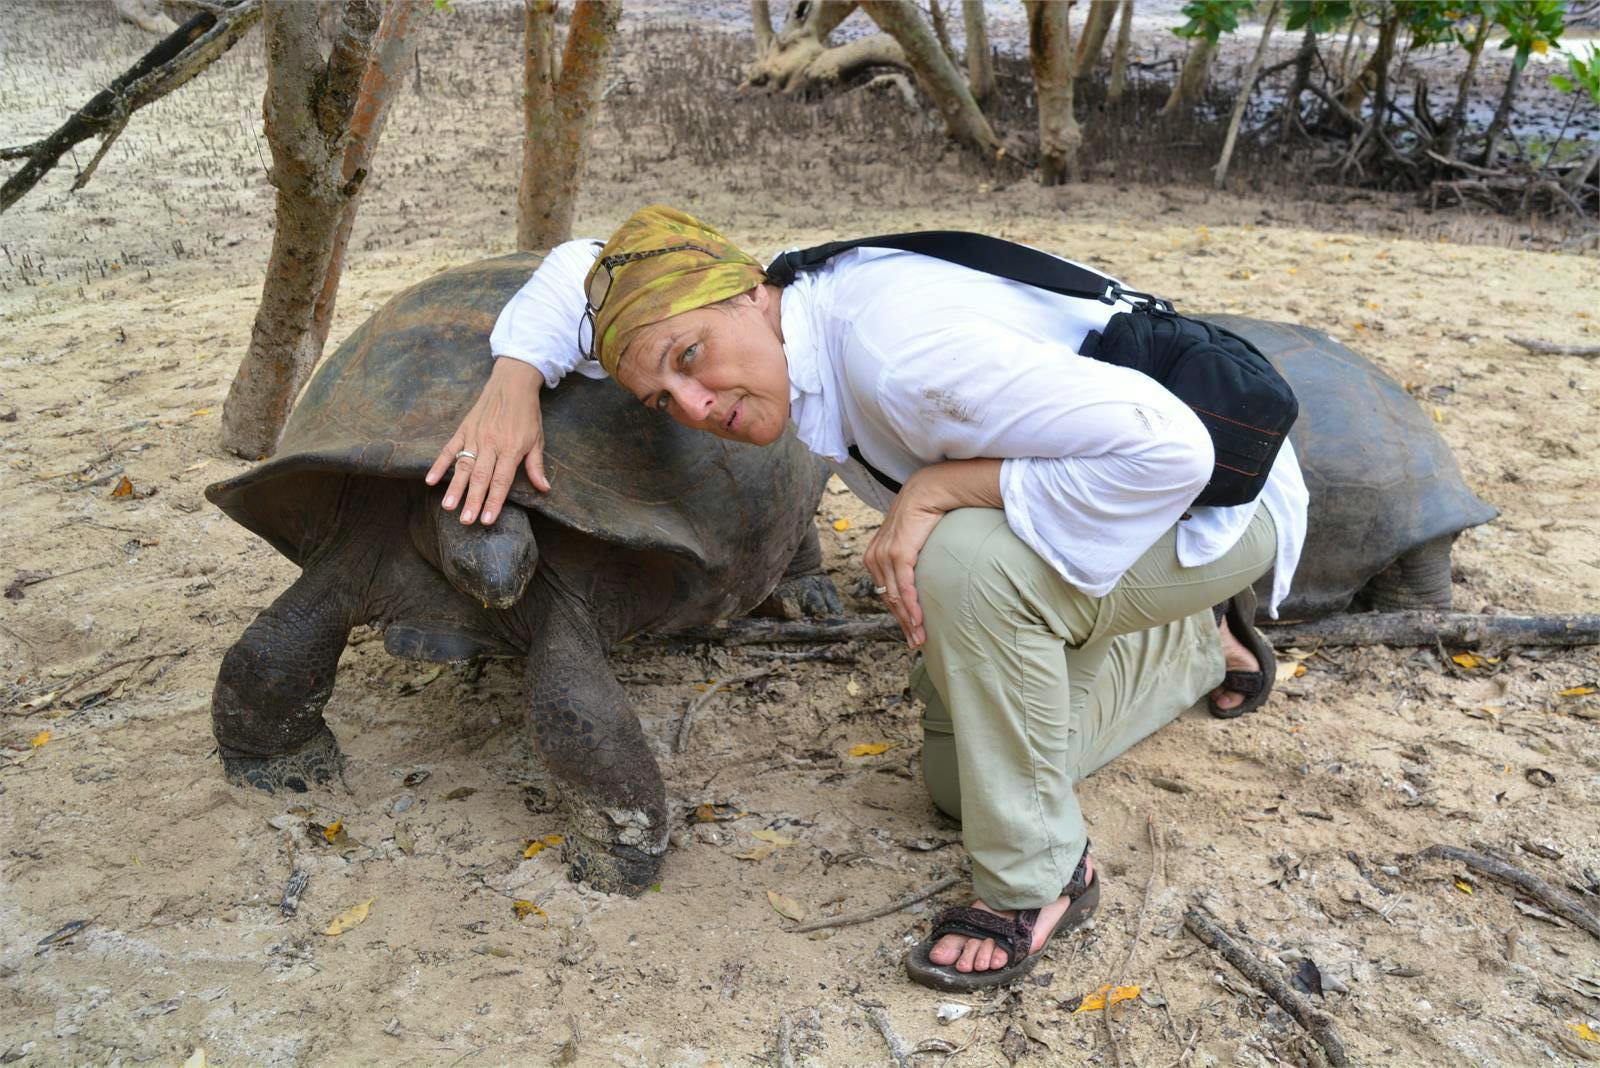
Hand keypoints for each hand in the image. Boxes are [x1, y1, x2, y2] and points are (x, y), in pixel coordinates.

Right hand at [425, 358, 548, 523]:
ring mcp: (475, 437)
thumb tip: (544, 489)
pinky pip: (449, 449)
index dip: (494, 501)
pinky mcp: (463, 430)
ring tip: (448, 506)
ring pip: (463, 466)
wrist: (512, 383)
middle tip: (465, 520)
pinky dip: (439, 465)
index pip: (501, 481)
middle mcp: (491, 444)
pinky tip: (430, 481)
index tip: (487, 520)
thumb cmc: (527, 414)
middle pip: (480, 478)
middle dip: (472, 500)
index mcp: (511, 449)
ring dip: (454, 488)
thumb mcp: (537, 439)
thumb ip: (536, 466)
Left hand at [861, 458, 1003, 648]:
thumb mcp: (910, 542)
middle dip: (903, 624)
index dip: (897, 615)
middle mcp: (874, 558)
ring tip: (921, 637)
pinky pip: (904, 587)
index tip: (910, 632)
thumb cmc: (923, 517)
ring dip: (909, 620)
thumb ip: (908, 561)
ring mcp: (884, 557)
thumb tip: (919, 579)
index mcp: (874, 557)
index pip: (885, 593)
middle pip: (888, 600)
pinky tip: (919, 621)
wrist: (928, 492)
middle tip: (916, 642)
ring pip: (895, 598)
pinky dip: (911, 606)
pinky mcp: (898, 554)